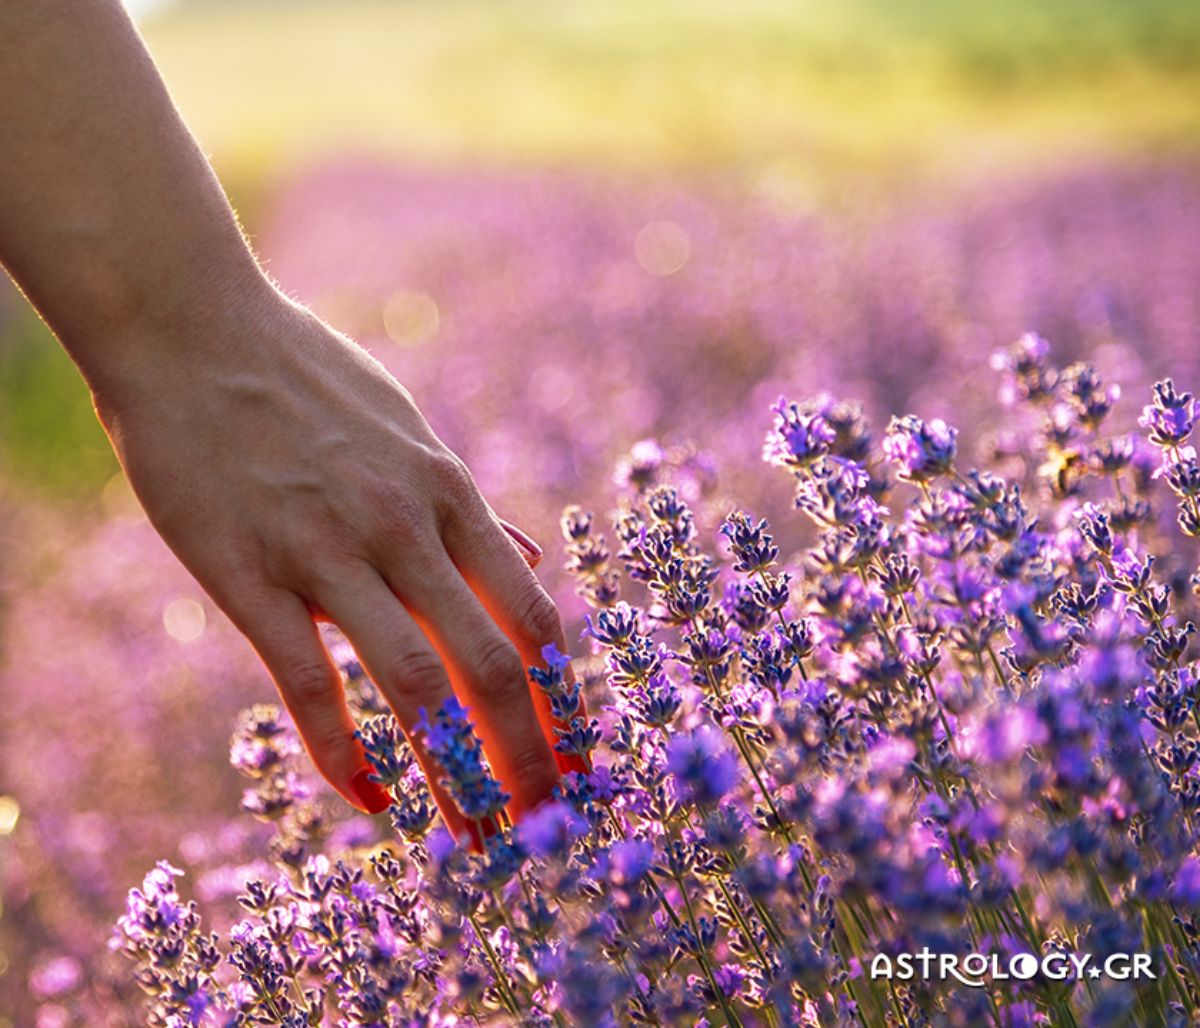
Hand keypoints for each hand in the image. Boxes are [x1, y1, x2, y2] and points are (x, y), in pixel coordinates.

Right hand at [95, 285, 571, 832]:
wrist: (194, 329)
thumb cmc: (307, 382)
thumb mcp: (411, 433)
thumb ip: (468, 509)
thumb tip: (528, 562)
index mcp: (447, 493)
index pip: (531, 616)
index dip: (563, 697)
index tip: (577, 755)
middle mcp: (403, 526)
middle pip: (491, 664)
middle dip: (529, 754)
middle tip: (547, 823)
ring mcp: (327, 551)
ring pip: (414, 684)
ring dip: (455, 772)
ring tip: (477, 834)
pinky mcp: (249, 574)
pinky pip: (309, 683)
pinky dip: (342, 752)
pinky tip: (367, 799)